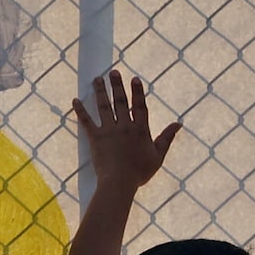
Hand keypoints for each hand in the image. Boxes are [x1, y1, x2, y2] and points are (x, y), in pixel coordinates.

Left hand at [72, 70, 180, 195]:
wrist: (119, 182)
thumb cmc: (139, 171)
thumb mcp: (158, 155)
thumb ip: (167, 137)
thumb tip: (179, 124)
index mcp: (141, 129)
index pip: (140, 106)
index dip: (137, 92)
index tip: (135, 79)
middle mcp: (125, 126)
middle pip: (121, 102)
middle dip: (117, 86)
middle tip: (113, 72)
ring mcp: (109, 131)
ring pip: (104, 107)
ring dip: (101, 92)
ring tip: (97, 79)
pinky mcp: (95, 138)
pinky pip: (87, 121)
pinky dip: (80, 111)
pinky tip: (75, 100)